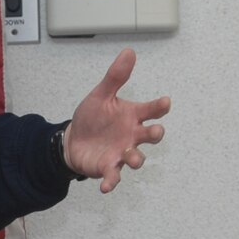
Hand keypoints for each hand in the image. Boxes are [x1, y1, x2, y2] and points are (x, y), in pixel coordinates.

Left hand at [62, 48, 170, 193]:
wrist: (73, 140)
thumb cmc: (92, 118)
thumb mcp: (101, 95)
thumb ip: (116, 77)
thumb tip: (129, 51)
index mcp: (132, 116)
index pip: (151, 110)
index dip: (159, 106)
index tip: (165, 102)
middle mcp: (132, 135)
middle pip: (150, 135)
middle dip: (154, 134)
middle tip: (154, 131)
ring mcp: (122, 152)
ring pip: (136, 157)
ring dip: (136, 158)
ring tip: (132, 159)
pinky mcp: (109, 167)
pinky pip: (113, 176)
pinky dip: (111, 182)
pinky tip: (105, 187)